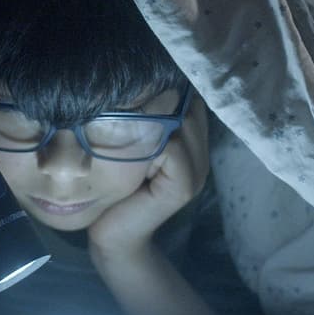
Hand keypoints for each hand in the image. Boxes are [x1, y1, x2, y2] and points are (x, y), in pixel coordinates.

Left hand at [88, 92, 208, 258]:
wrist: (112, 235)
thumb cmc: (116, 187)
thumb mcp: (131, 148)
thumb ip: (145, 122)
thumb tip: (138, 80)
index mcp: (193, 144)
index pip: (192, 100)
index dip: (170, 87)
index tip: (142, 79)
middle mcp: (201, 156)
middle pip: (190, 108)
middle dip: (162, 101)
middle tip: (129, 99)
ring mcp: (197, 172)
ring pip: (183, 124)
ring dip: (154, 121)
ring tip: (127, 122)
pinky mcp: (184, 187)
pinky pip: (173, 149)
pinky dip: (152, 143)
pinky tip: (130, 148)